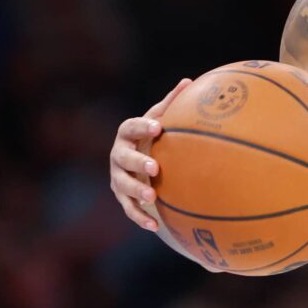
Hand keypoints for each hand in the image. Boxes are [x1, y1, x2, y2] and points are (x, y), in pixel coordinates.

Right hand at [109, 79, 191, 230]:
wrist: (138, 162)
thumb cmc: (154, 138)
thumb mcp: (160, 120)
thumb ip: (171, 104)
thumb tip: (189, 81)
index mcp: (127, 134)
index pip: (130, 127)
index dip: (141, 126)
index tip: (157, 127)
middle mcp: (118, 155)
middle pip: (123, 158)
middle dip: (137, 163)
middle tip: (155, 168)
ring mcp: (117, 177)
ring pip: (122, 185)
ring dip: (136, 192)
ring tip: (153, 198)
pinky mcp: (122, 197)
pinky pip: (128, 209)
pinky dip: (139, 217)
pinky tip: (154, 226)